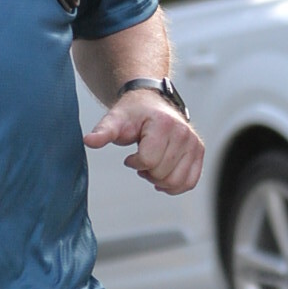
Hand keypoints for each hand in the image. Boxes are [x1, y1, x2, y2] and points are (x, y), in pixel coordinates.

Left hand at [84, 92, 204, 196]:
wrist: (151, 103)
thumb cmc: (133, 113)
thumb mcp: (115, 119)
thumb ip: (104, 132)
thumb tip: (88, 140)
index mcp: (163, 124)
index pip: (148, 161)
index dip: (135, 163)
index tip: (131, 155)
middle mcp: (183, 133)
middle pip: (162, 173)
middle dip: (147, 172)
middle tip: (141, 160)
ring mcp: (193, 143)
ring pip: (177, 181)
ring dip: (160, 180)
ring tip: (152, 166)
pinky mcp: (198, 151)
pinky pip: (190, 182)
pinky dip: (176, 186)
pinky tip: (164, 177)